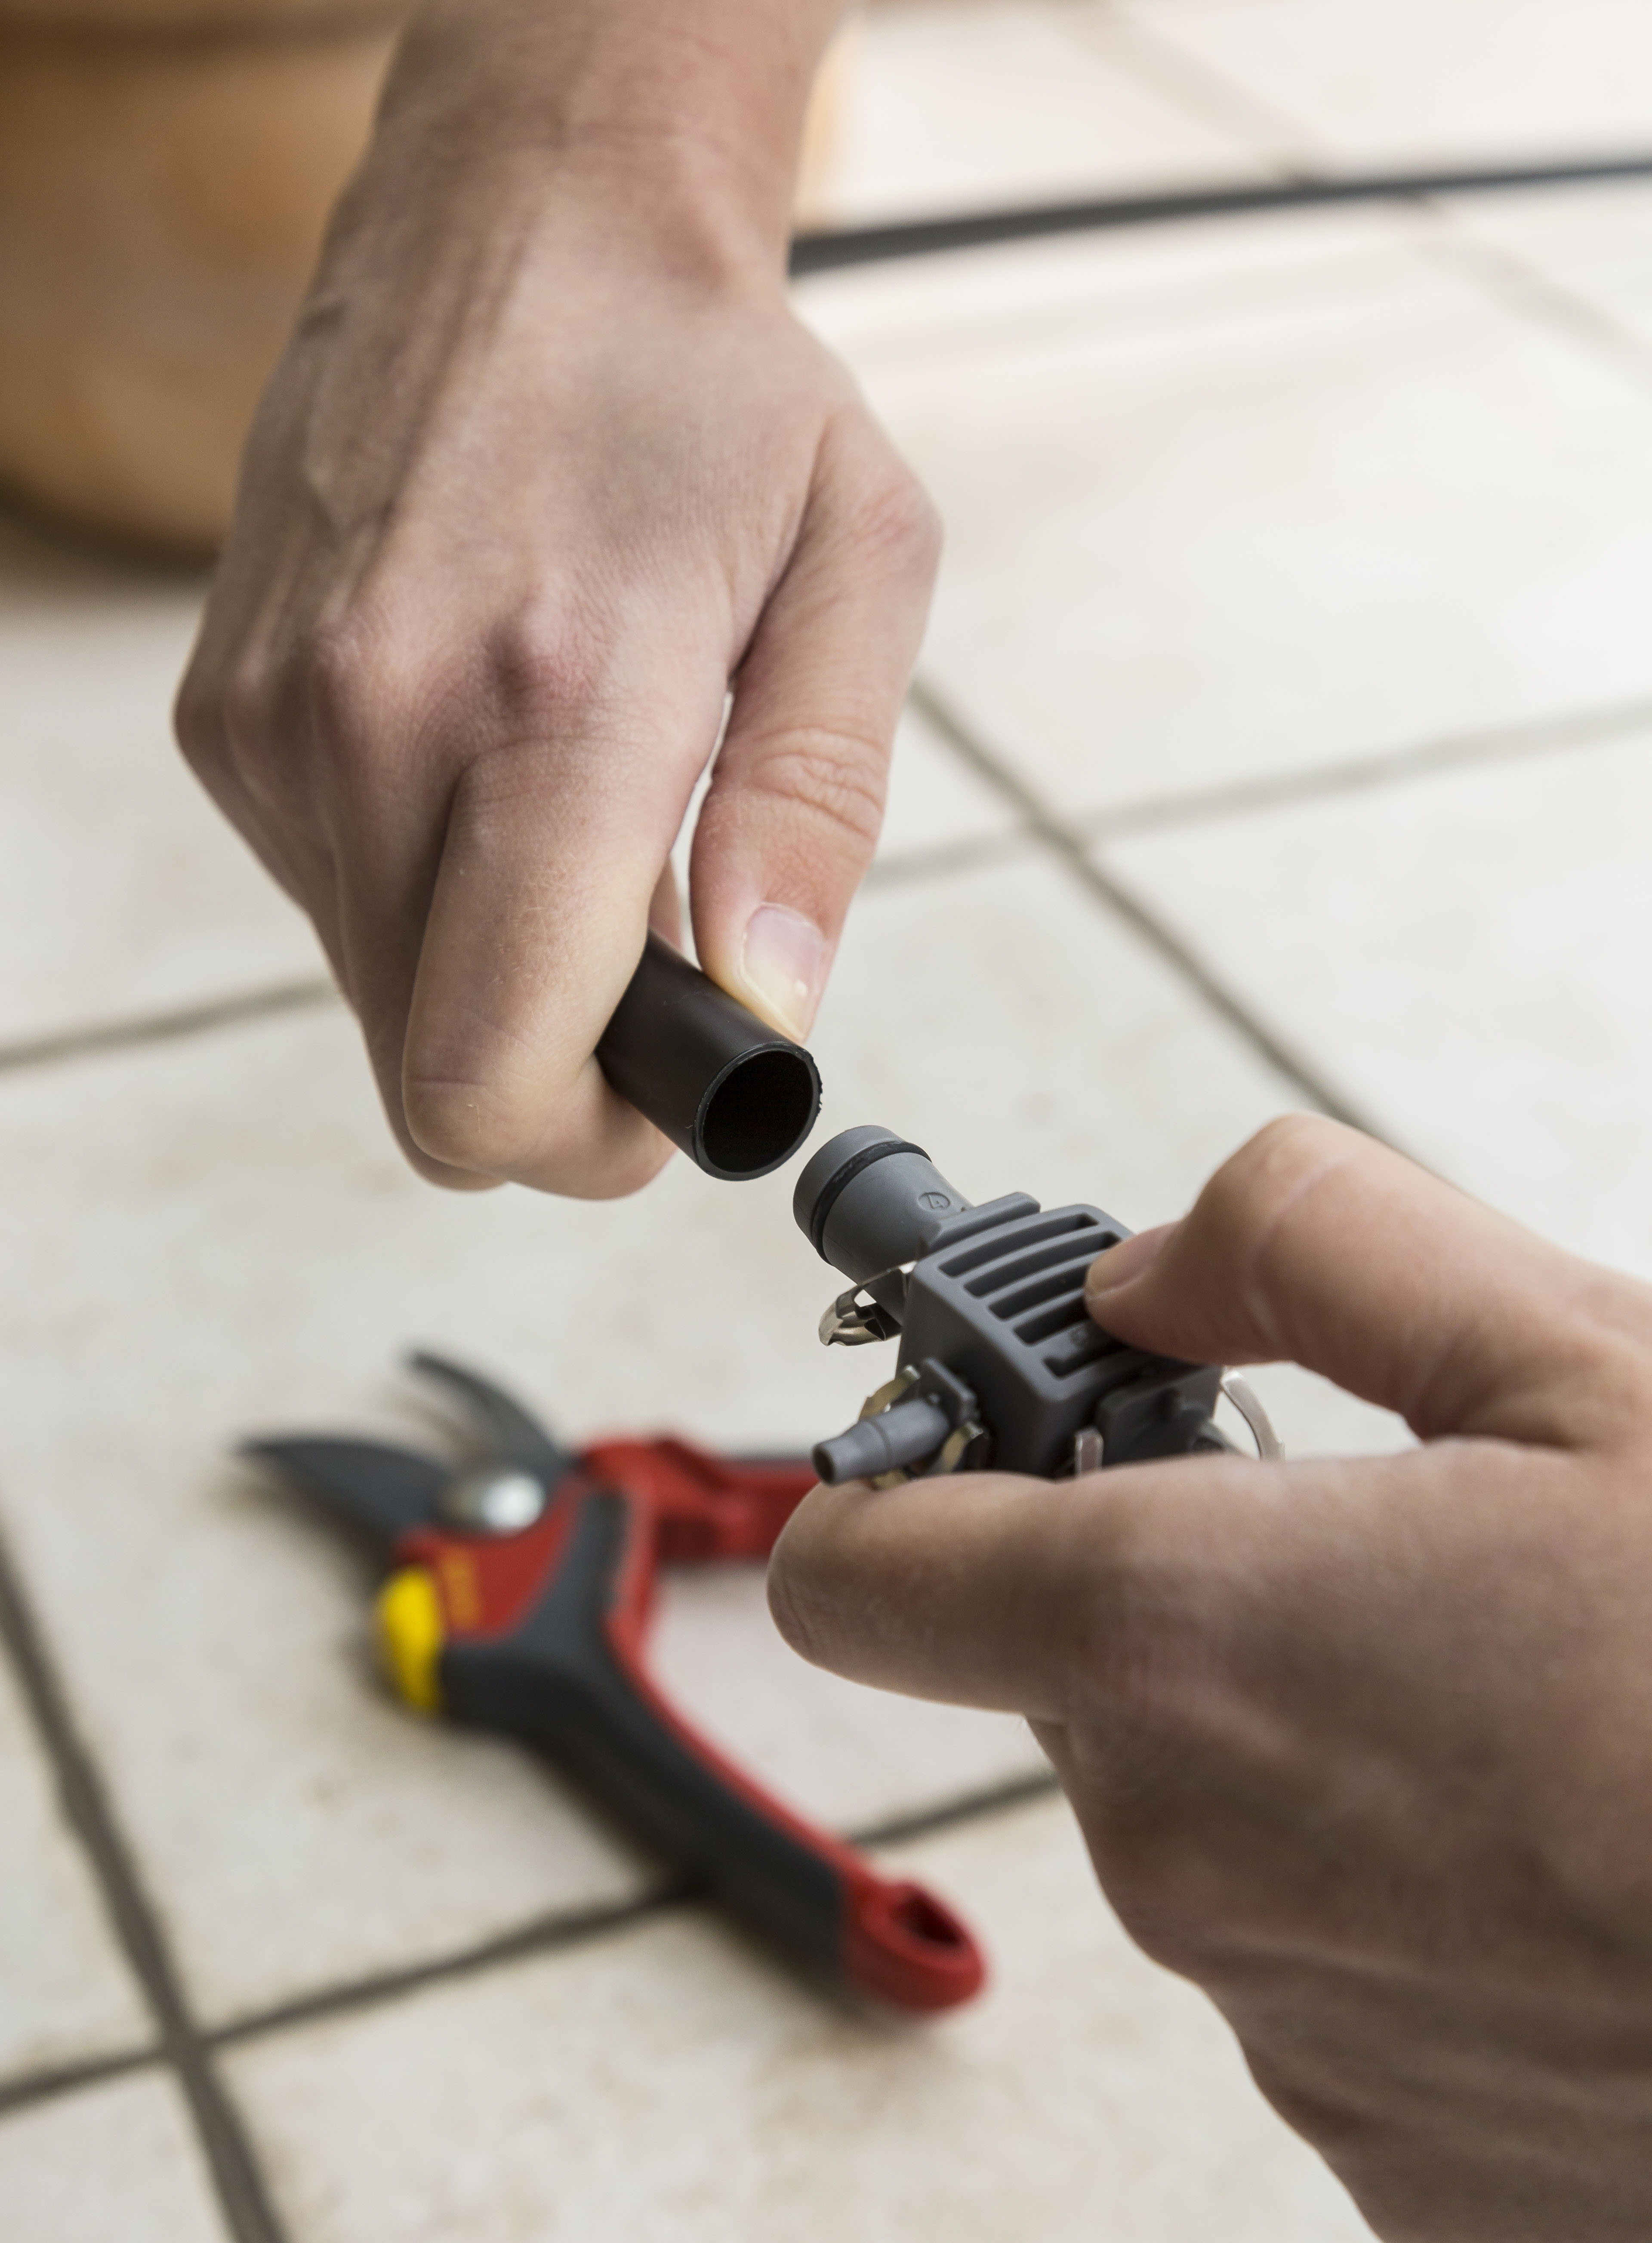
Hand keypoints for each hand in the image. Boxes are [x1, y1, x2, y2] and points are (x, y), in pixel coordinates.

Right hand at [176, 0, 937, 1195]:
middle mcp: (380, 720)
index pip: (495, 1066)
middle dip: (550, 1078)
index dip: (584, 1150)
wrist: (522, 216)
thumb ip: (819, 813)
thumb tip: (770, 1005)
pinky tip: (488, 767)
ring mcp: (279, 723)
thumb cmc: (705, 385)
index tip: (657, 1104)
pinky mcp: (226, 719)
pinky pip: (331, 902)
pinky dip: (421, 889)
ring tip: (573, 830)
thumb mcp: (856, 569)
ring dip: (488, 972)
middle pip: (429, 1075)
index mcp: (557, 700)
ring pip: (377, 1000)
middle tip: (645, 974)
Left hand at [769, 1114, 1651, 2242]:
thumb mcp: (1577, 1353)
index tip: (1004, 1442)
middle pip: (1080, 1687)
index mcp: (1184, 1639)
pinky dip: (1411, 1911)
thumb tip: (1147, 1270)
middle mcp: (1183, 1856)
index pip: (864, 1567)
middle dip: (1196, 1604)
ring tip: (1536, 1716)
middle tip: (1399, 1559)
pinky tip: (1573, 1864)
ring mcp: (1283, 2033)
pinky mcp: (1389, 2162)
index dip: (910, 1485)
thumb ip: (1307, 1246)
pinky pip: (1326, 1987)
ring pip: (1215, 1833)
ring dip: (1323, 1754)